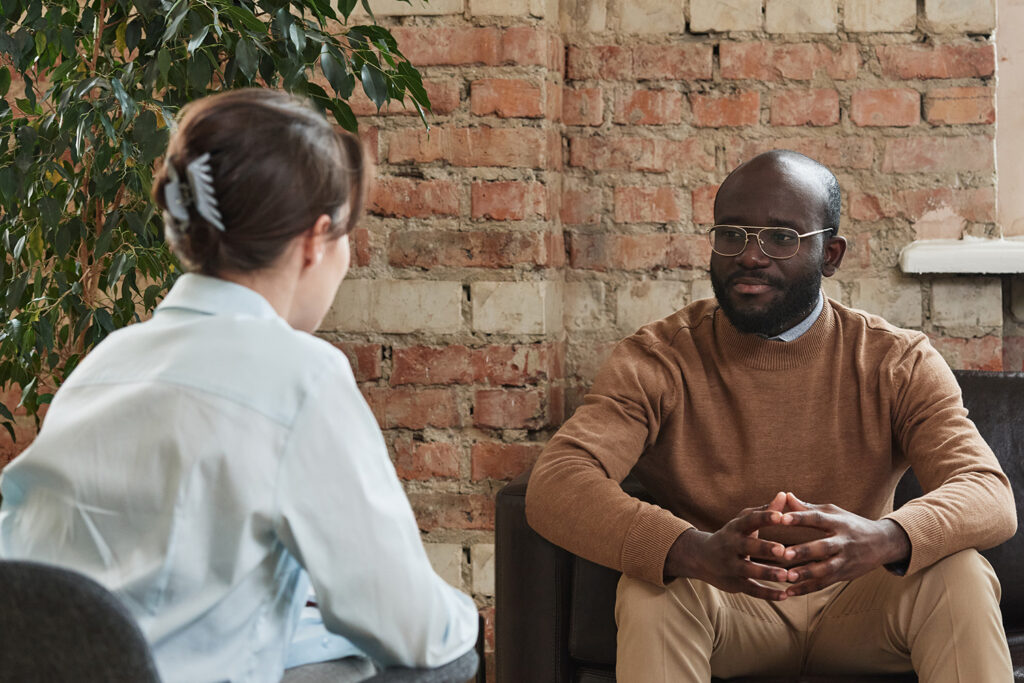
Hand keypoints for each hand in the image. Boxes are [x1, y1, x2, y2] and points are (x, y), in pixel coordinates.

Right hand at [665, 492, 791, 600]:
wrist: (701, 558)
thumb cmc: (732, 535)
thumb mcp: (743, 522)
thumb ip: (765, 511)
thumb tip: (784, 494)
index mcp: (735, 528)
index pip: (750, 520)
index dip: (765, 518)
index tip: (781, 516)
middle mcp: (730, 546)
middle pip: (747, 546)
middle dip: (764, 548)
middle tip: (782, 549)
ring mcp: (731, 565)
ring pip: (749, 570)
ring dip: (767, 573)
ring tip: (786, 575)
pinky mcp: (734, 583)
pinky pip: (752, 589)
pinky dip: (767, 594)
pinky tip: (784, 595)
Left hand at [778, 493, 909, 596]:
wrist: (883, 543)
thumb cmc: (851, 524)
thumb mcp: (834, 513)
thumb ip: (808, 508)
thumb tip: (785, 495)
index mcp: (838, 522)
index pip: (818, 518)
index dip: (800, 518)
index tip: (782, 518)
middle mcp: (843, 541)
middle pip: (824, 547)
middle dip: (805, 551)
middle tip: (784, 554)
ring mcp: (845, 560)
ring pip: (826, 569)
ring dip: (806, 573)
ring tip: (788, 576)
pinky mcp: (844, 574)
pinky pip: (825, 583)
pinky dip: (807, 588)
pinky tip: (790, 591)